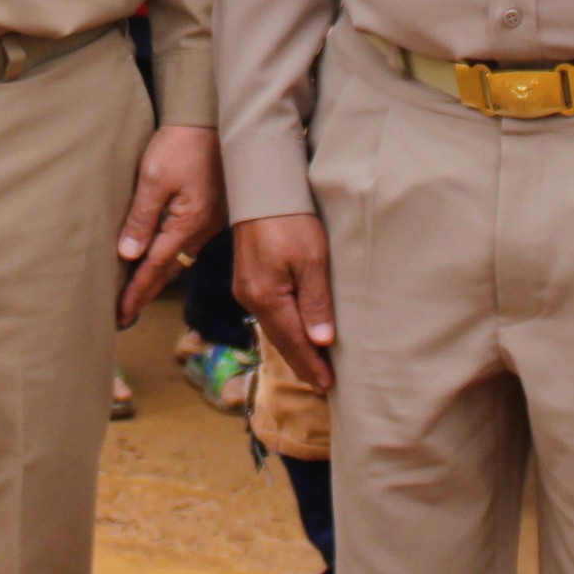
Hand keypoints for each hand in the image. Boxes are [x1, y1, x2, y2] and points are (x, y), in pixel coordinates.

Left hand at [115, 126, 221, 325]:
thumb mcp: (154, 178)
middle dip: (147, 290)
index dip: (137, 292)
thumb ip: (141, 217)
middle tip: (126, 312)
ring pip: (178, 255)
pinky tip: (158, 254)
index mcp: (187, 224)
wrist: (211, 119)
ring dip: (158, 272)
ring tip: (138, 288)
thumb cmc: (181, 144)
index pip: (156, 267)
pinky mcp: (211, 211)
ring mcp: (209, 221)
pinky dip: (169, 253)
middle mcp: (201, 229)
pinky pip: (186, 240)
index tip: (122, 314)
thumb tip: (128, 254)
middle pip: (169, 268)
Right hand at [230, 212, 336, 390]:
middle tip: (322, 383)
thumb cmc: (290, 219)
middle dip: (302, 362)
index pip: (293, 342)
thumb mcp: (312, 259)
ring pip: (273, 327)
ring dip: (293, 346)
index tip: (327, 385)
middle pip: (280, 339)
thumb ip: (316, 301)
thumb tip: (321, 341)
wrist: (262, 187)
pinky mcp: (248, 277)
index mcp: (267, 297)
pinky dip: (285, 327)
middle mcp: (250, 297)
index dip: (311, 364)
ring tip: (313, 363)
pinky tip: (296, 332)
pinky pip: (269, 313)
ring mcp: (246, 288)